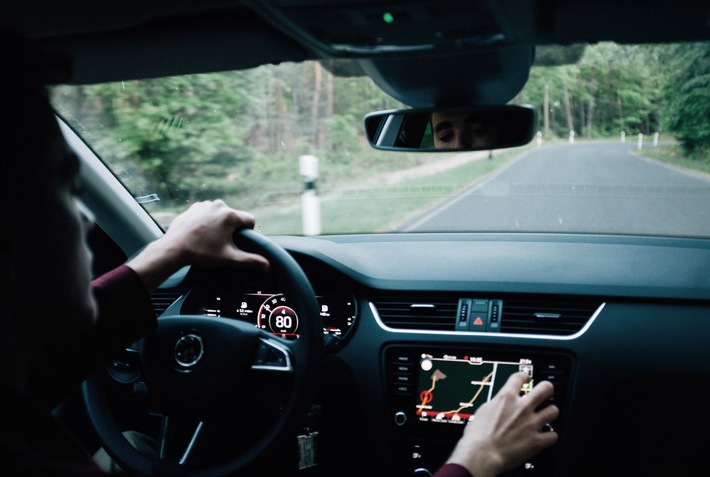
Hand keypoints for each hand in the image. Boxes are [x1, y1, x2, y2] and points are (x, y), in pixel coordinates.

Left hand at [127, 200, 269, 288]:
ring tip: (209, 239)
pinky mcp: (194, 207)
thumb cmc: (201, 253)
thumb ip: (250, 261)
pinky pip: (207, 213)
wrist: (173, 249)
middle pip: (234, 218)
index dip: (247, 232)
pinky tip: (200, 234)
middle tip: (220, 244)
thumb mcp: (228, 258)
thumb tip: (267, 265)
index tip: (237, 241)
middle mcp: (219, 205)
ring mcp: (205, 205)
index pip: (250, 220)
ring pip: (221, 215)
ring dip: (219, 225)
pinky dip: (207, 221)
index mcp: (230, 216)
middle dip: (231, 229)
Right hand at [445, 372, 558, 476]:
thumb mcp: (482, 411)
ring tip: (546, 416)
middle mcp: (522, 408)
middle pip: (545, 389)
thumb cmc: (477, 436)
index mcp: (506, 398)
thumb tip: (500, 405)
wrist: (481, 455)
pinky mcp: (537, 441)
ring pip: (553, 411)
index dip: (525, 376)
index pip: (520, 377)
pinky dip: (550, 436)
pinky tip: (546, 437)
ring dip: (550, 413)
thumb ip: (496, 405)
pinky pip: (553, 435)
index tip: (526, 378)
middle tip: (545, 392)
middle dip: (547, 389)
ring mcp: (531, 424)